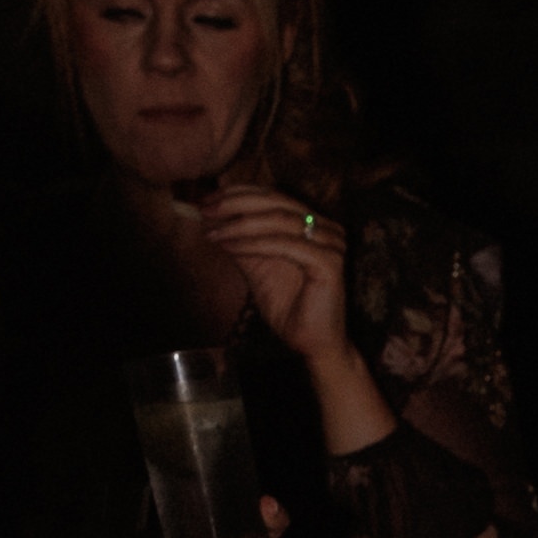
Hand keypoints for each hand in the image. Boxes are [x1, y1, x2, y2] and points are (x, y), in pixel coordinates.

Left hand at [199, 182, 357, 380]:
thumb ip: (240, 240)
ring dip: (240, 225)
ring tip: (213, 231)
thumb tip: (209, 217)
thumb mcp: (256, 266)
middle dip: (235, 204)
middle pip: (276, 202)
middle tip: (205, 209)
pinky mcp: (330, 263)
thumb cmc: (288, 307)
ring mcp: (331, 244)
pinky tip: (230, 247)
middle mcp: (327, 228)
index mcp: (313, 223)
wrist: (312, 344)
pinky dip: (253, 244)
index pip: (273, 196)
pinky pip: (284, 245)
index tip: (207, 200)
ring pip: (279, 221)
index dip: (238, 194)